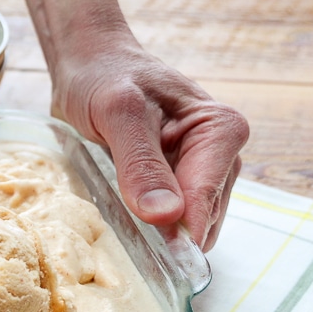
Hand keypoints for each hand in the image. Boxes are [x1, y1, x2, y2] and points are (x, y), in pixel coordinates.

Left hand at [52, 40, 248, 250]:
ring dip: (157, 231)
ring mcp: (203, 171)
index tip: (150, 248)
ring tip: (121, 212)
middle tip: (124, 227)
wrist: (90, 64)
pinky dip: (150, 226)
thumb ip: (140, 162)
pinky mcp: (180, 184)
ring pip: (188, 225)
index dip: (177, 226)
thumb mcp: (117, 113)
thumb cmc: (103, 77)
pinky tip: (126, 214)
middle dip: (167, 231)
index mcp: (221, 129)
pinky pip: (173, 221)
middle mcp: (222, 153)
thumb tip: (167, 217)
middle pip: (202, 217)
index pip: (206, 196)